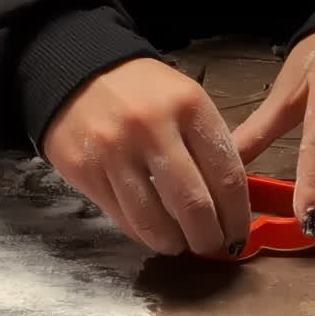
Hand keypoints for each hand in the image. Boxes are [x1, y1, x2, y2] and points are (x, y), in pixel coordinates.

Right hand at [42, 57, 250, 255]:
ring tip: (182, 244)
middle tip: (213, 246)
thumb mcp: (186, 100)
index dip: (238, 215)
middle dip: (209, 237)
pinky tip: (154, 234)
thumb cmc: (142, 91)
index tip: (240, 233)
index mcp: (190, 106)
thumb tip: (233, 202)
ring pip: (155, 221)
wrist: (74, 69)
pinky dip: (144, 235)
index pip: (227, 175)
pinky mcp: (85, 171)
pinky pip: (123, 219)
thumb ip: (210, 145)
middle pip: (194, 205)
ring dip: (176, 243)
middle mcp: (153, 128)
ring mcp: (115, 151)